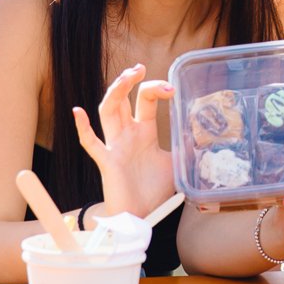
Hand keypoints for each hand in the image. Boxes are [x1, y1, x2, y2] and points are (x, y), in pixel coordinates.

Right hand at [73, 64, 176, 218]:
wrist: (142, 216)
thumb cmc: (154, 189)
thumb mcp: (177, 162)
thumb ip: (186, 145)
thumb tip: (205, 131)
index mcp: (143, 131)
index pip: (145, 100)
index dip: (155, 88)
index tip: (172, 88)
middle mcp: (127, 134)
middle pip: (122, 99)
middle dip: (129, 81)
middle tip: (139, 68)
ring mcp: (115, 146)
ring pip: (108, 112)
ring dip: (114, 93)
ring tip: (125, 77)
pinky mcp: (107, 162)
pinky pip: (90, 143)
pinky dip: (83, 128)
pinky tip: (78, 112)